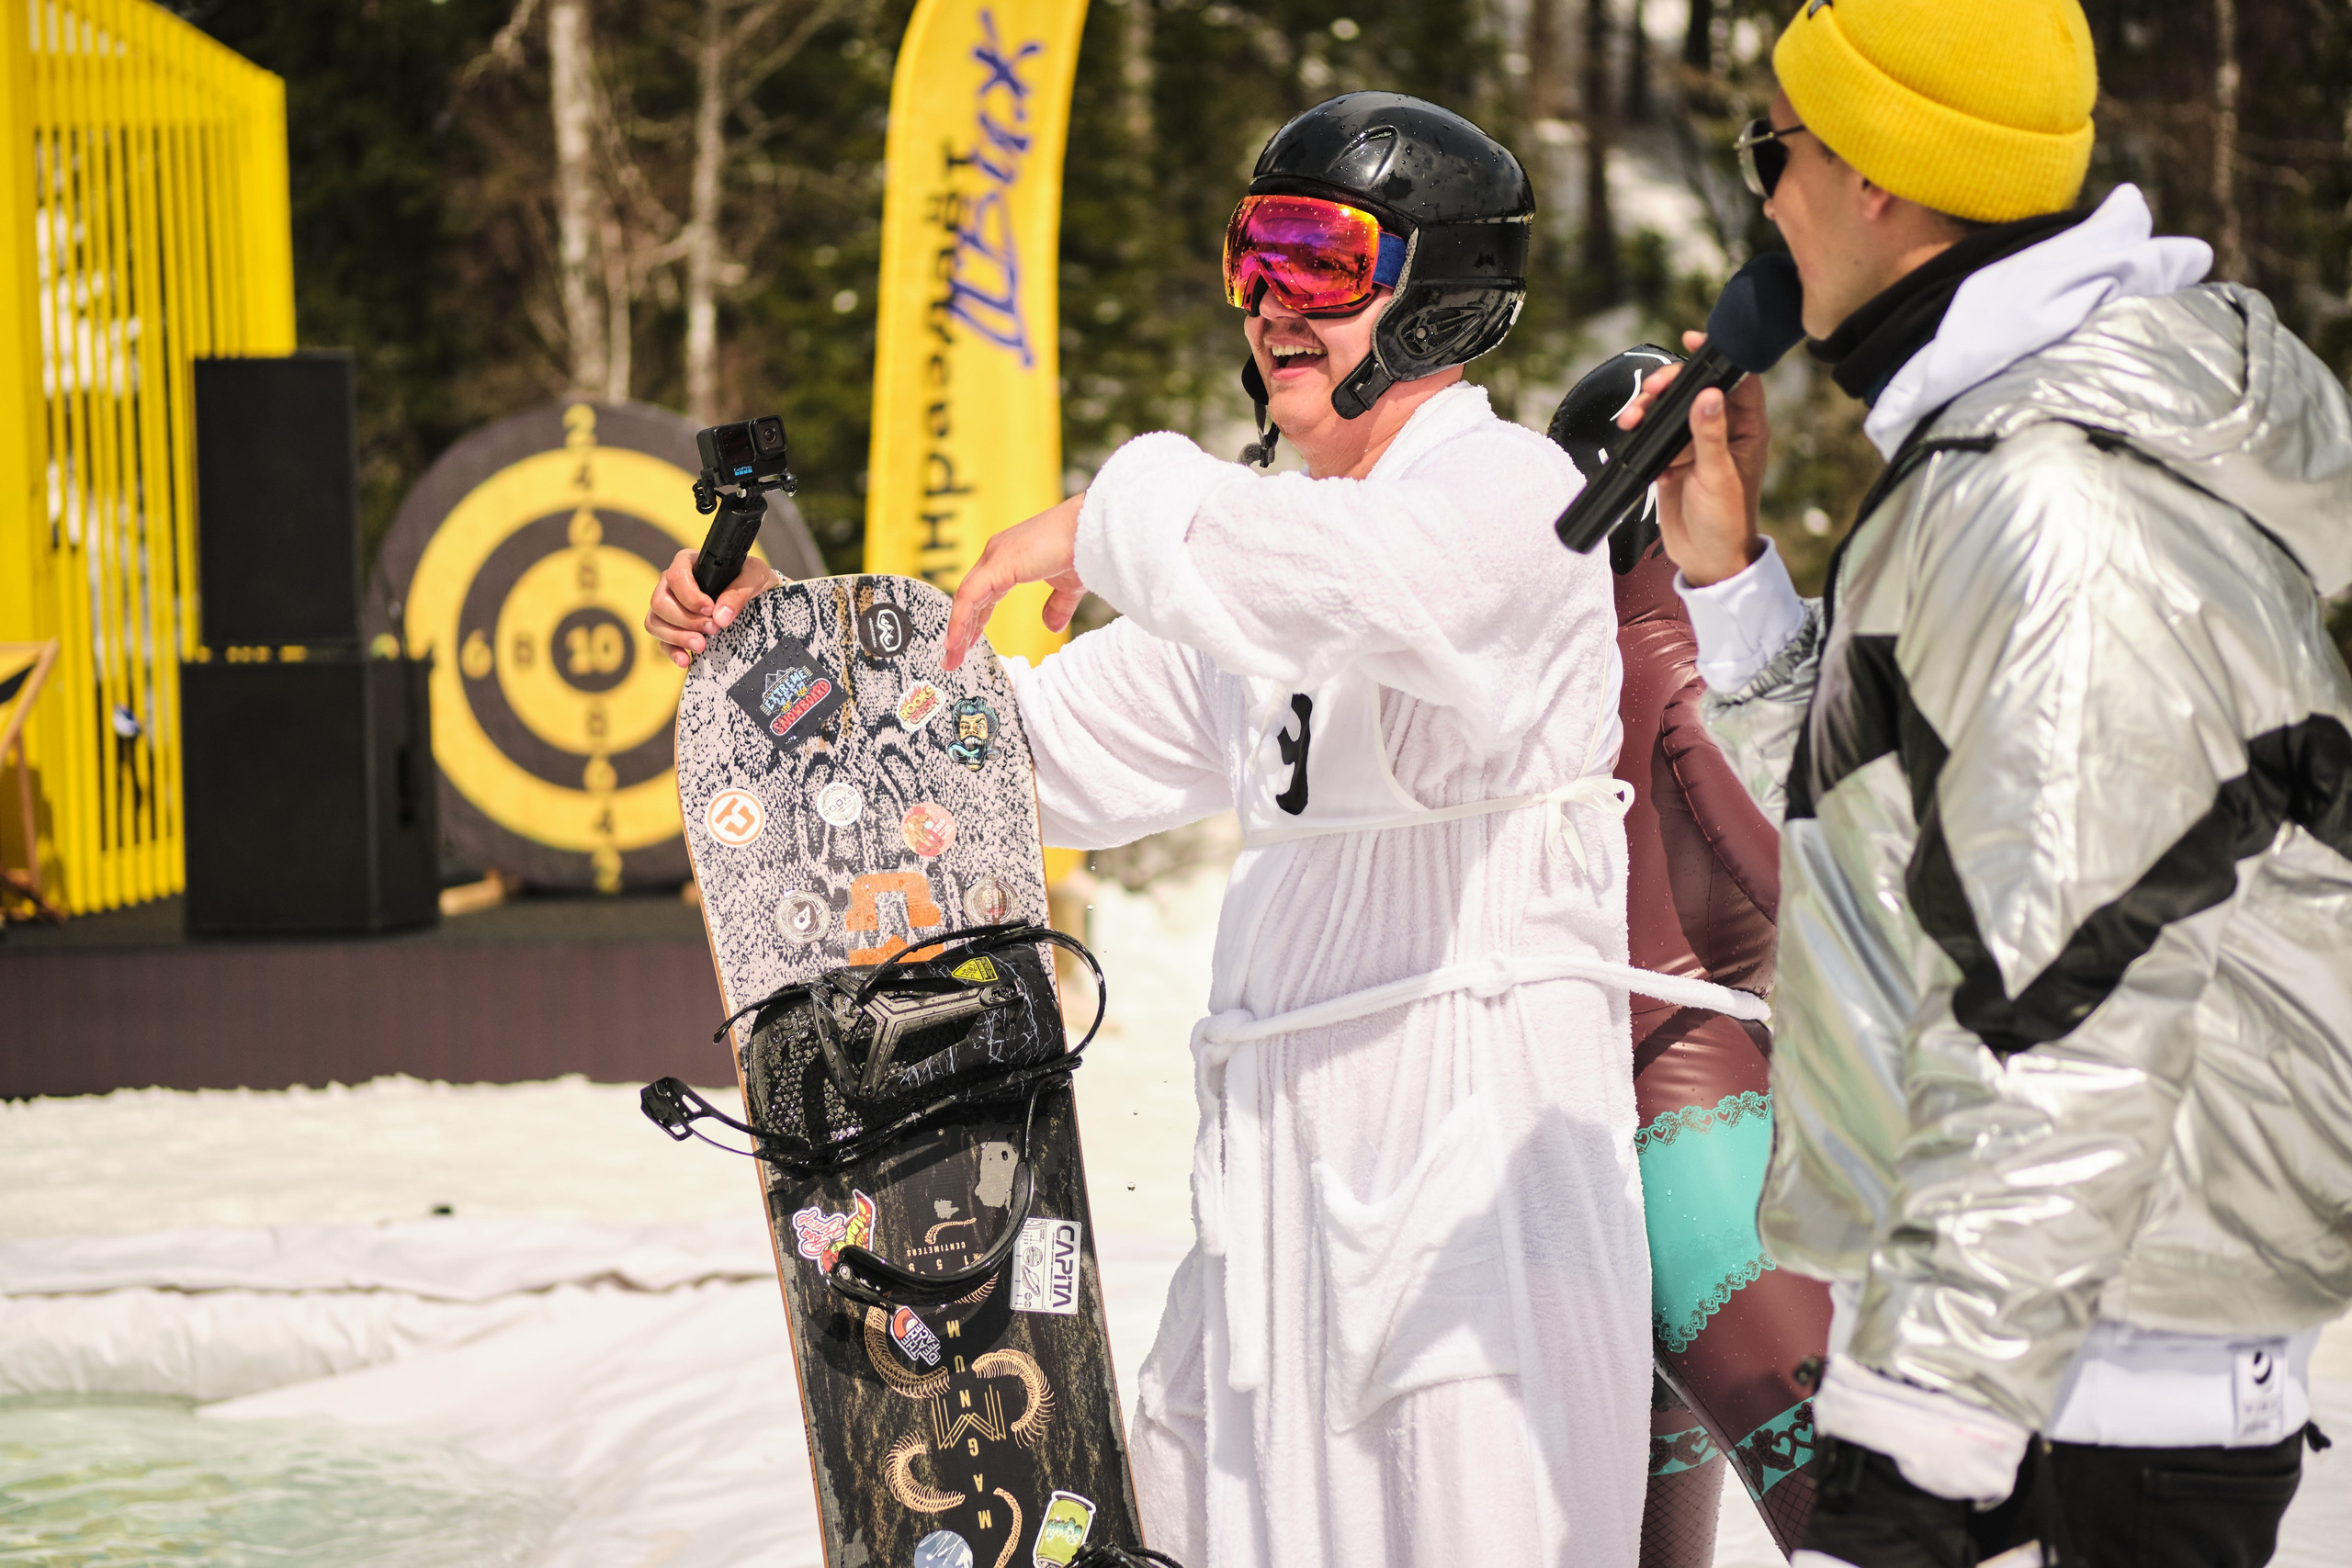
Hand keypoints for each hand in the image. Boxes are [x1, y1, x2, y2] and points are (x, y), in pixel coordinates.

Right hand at [645, 549, 783, 669]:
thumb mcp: (754, 576)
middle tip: (712, 628)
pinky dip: (672, 652)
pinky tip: (686, 659)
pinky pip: (661, 641)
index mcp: (687, 563)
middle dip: (685, 620)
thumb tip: (721, 617)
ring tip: (702, 645)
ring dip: (677, 637)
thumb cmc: (751, 578)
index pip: (675, 577)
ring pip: (654, 622)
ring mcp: (669, 607)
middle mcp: (672, 584)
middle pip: (659, 602)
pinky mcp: (673, 628)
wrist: (757, 596)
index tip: (710, 609)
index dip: (690, 597)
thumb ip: (739, 592)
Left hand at [941, 493, 1088, 669]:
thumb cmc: (1084, 551)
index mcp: (1010, 558)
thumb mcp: (1068, 588)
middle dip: (960, 630)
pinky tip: (956, 642)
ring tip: (951, 658)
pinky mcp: (998, 565)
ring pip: (965, 599)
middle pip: (969, 597)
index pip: (982, 593)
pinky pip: (969, 596)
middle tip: (953, 658)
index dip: (973, 620)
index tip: (966, 644)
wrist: (1094, 534)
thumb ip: (1057, 606)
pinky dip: (960, 620)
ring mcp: (995, 557)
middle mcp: (997, 554)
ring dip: (956, 630)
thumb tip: (1050, 627)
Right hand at [1618, 329, 1770, 586]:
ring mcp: (1696, 445)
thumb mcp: (1717, 476)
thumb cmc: (1726, 522)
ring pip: (1671, 410)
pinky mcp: (1674, 460)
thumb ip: (1710, 435)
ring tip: (1632, 418)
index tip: (1692, 340)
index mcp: (1746, 429)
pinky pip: (1656, 434)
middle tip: (1651, 391)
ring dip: (1650, 408)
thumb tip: (1706, 394)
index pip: (1737, 379)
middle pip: (1695, 389)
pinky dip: (1642, 432)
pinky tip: (1634, 437)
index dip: (1717, 356)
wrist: (1706, 559)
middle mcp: (1723, 432)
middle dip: (1669, 385)